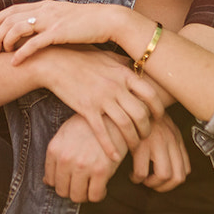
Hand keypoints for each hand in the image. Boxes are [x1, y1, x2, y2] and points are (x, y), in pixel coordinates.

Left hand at [0, 1, 121, 62]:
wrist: (109, 20)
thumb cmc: (89, 22)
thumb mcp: (65, 16)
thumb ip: (50, 20)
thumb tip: (38, 28)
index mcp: (45, 5)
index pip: (13, 9)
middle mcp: (45, 10)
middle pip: (11, 18)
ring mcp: (51, 20)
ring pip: (17, 28)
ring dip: (5, 41)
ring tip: (0, 54)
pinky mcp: (58, 33)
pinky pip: (34, 43)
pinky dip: (21, 52)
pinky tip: (14, 62)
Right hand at [34, 46, 163, 157]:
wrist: (55, 62)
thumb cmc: (82, 58)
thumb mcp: (108, 57)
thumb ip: (125, 65)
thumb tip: (140, 71)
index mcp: (124, 73)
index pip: (151, 95)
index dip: (158, 110)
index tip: (158, 119)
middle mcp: (116, 86)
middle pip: (141, 113)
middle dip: (147, 129)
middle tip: (146, 137)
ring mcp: (101, 98)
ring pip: (125, 125)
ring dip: (132, 140)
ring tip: (133, 147)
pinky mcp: (86, 108)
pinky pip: (103, 132)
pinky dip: (110, 147)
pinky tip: (114, 156)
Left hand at [45, 114, 123, 202]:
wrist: (112, 115)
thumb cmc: (88, 125)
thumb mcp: (65, 135)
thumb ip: (55, 157)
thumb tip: (47, 181)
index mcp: (54, 149)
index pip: (50, 180)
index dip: (61, 183)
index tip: (70, 181)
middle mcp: (66, 159)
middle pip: (63, 191)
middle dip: (72, 190)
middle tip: (82, 185)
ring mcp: (83, 165)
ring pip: (78, 196)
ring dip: (84, 195)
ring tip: (91, 186)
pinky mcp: (101, 170)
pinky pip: (95, 196)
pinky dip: (98, 195)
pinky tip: (102, 186)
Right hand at [130, 112, 190, 192]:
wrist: (133, 98)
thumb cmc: (145, 114)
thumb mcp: (163, 125)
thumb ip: (169, 141)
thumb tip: (169, 163)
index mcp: (176, 139)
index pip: (185, 170)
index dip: (173, 182)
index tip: (161, 181)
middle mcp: (170, 141)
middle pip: (177, 177)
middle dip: (163, 187)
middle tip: (151, 183)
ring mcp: (157, 142)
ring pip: (163, 176)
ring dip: (151, 183)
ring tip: (141, 178)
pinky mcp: (141, 144)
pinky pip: (142, 172)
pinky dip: (137, 177)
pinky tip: (132, 172)